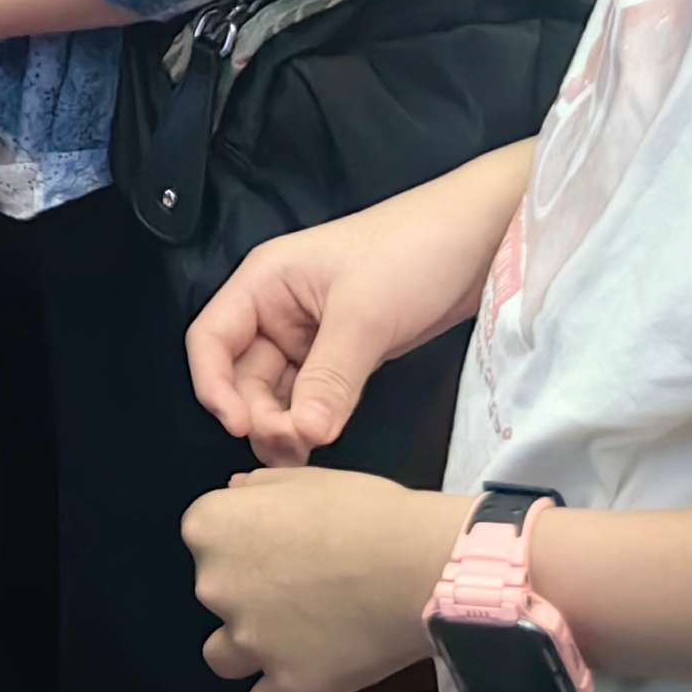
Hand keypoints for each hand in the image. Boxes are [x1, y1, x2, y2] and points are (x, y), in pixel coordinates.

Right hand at [187, 201, 495, 465]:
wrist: (481, 240)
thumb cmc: (413, 252)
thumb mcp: (365, 315)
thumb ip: (329, 379)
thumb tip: (303, 435)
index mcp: (265, 283)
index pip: (211, 339)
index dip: (213, 385)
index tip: (239, 426)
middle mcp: (278, 309)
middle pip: (242, 373)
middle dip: (259, 412)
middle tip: (292, 446)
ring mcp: (312, 333)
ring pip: (277, 390)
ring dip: (285, 422)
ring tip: (306, 452)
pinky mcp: (345, 352)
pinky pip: (313, 393)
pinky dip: (313, 418)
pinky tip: (322, 440)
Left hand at [188, 468, 461, 691]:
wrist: (421, 565)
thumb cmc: (367, 511)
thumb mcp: (305, 479)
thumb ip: (258, 489)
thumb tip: (236, 494)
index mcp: (210, 527)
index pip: (206, 539)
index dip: (244, 544)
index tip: (284, 547)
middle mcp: (213, 585)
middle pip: (216, 597)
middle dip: (249, 596)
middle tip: (304, 591)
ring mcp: (249, 641)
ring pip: (224, 658)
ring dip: (251, 650)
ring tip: (301, 641)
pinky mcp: (288, 688)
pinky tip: (305, 684)